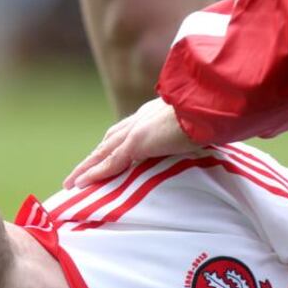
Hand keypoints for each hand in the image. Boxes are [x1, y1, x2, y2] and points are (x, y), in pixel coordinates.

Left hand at [65, 98, 199, 188]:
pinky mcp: (137, 142)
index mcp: (155, 113)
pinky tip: (80, 185)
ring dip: (86, 168)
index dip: (114, 145)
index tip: (104, 155)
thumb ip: (195, 132)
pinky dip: (94, 174)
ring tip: (72, 183)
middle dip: (94, 157)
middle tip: (80, 173)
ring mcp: (137, 130)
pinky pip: (110, 163)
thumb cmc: (215, 112)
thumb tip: (207, 139)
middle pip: (109, 141)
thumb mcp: (202, 124)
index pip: (128, 131)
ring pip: (103, 153)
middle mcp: (141, 119)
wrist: (212, 103)